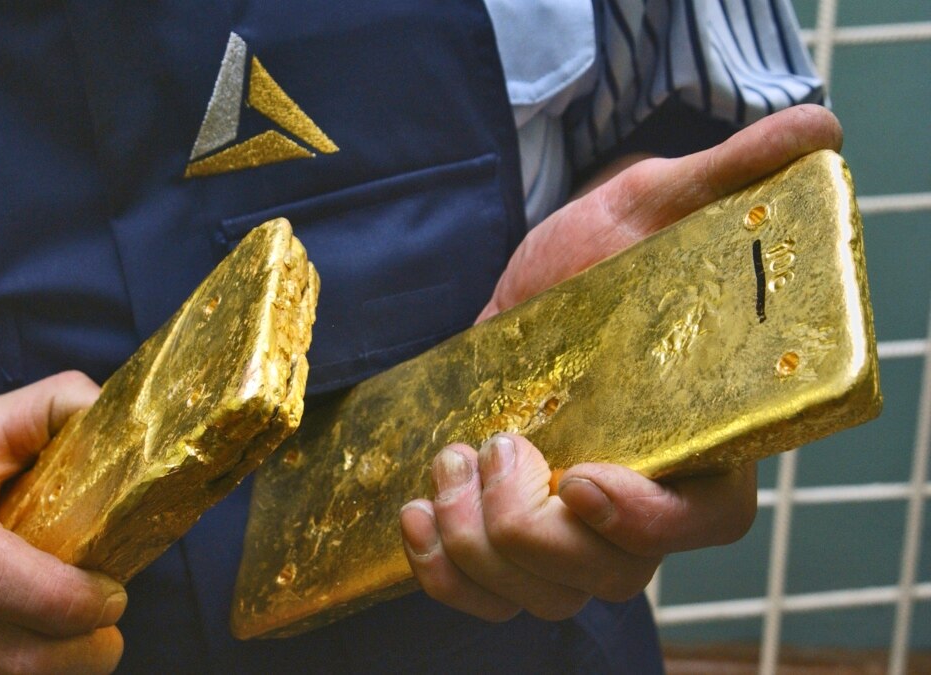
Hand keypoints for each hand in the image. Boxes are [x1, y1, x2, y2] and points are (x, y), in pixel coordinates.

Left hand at [400, 105, 840, 621]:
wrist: (541, 276)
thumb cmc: (610, 246)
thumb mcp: (657, 204)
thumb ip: (728, 177)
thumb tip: (816, 129)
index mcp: (697, 440)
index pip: (706, 523)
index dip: (650, 523)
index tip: (583, 478)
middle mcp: (639, 498)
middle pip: (611, 578)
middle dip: (534, 533)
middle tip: (493, 446)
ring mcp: (571, 525)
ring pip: (542, 595)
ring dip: (479, 548)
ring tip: (449, 462)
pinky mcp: (508, 526)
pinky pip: (484, 594)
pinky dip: (442, 574)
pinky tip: (415, 515)